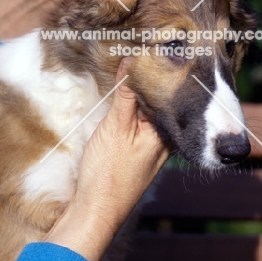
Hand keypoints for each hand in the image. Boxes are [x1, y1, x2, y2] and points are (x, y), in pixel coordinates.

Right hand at [42, 59, 168, 260]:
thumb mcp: (116, 127)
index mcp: (166, 131)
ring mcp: (151, 145)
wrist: (96, 211)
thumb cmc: (108, 172)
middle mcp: (164, 137)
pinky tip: (119, 97)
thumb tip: (132, 62)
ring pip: (146, 110)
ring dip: (135, 92)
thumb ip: (126, 95)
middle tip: (132, 53)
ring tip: (124, 68)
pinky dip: (130, 107)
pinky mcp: (138, 150)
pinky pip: (138, 121)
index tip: (143, 49)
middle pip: (156, 99)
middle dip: (144, 78)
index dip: (152, 69)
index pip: (163, 91)